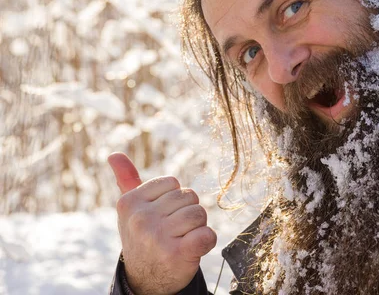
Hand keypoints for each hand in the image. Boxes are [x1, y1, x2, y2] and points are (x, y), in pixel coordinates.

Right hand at [108, 153, 216, 294]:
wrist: (146, 281)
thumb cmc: (143, 237)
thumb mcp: (131, 210)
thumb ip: (127, 180)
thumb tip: (114, 154)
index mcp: (130, 203)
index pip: (173, 182)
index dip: (174, 199)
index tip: (162, 216)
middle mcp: (141, 219)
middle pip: (189, 196)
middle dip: (187, 212)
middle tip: (173, 231)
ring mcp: (158, 237)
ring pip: (199, 213)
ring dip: (197, 227)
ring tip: (182, 239)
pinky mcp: (178, 254)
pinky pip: (208, 235)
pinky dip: (207, 241)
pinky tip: (193, 249)